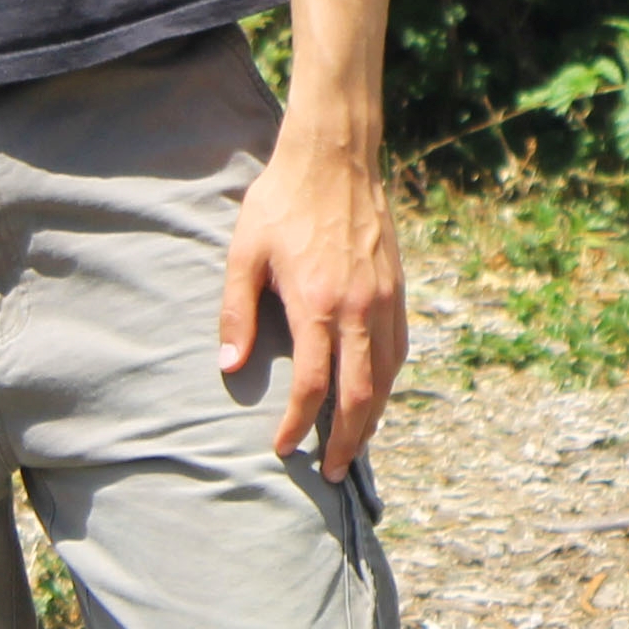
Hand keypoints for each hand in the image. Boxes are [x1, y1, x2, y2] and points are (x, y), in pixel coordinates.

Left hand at [221, 128, 408, 479]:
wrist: (335, 156)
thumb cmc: (282, 202)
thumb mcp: (244, 253)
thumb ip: (236, 313)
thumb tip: (230, 368)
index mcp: (318, 303)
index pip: (311, 385)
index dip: (296, 425)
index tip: (281, 448)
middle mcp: (359, 307)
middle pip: (360, 394)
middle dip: (345, 441)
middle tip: (329, 472)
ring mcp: (384, 298)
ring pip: (387, 376)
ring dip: (373, 418)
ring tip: (353, 445)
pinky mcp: (397, 287)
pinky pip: (398, 348)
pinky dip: (388, 381)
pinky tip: (375, 393)